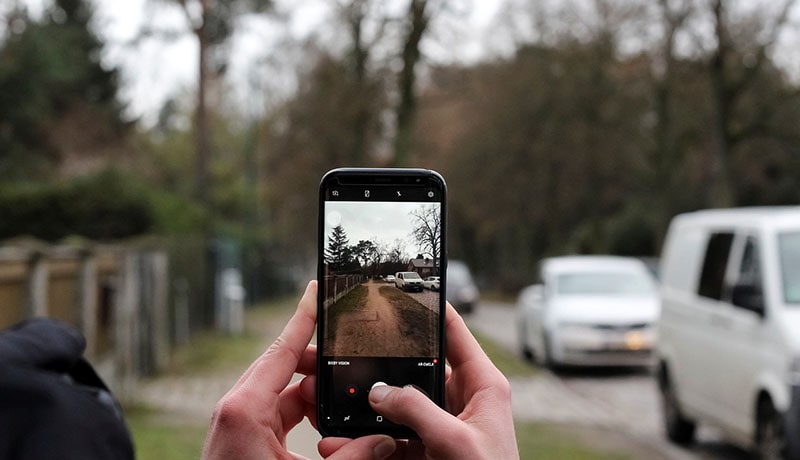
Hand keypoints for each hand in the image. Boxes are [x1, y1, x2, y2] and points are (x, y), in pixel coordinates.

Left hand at [202, 281, 396, 459]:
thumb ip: (351, 457)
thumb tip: (386, 438)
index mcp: (244, 408)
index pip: (281, 350)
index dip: (304, 318)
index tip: (317, 290)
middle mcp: (238, 409)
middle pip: (286, 368)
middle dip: (323, 366)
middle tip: (357, 361)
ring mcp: (239, 424)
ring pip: (285, 392)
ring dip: (317, 394)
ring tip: (351, 397)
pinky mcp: (244, 439)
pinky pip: (280, 413)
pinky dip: (305, 413)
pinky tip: (331, 422)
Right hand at [319, 302, 518, 459]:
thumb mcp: (456, 441)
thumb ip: (417, 411)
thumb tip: (379, 392)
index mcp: (482, 384)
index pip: (453, 331)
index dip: (429, 308)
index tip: (400, 290)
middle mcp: (462, 397)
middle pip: (417, 367)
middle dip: (382, 366)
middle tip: (351, 353)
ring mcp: (443, 423)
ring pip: (399, 404)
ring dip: (369, 406)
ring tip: (337, 396)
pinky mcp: (427, 448)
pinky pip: (392, 436)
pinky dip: (368, 438)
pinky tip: (343, 437)